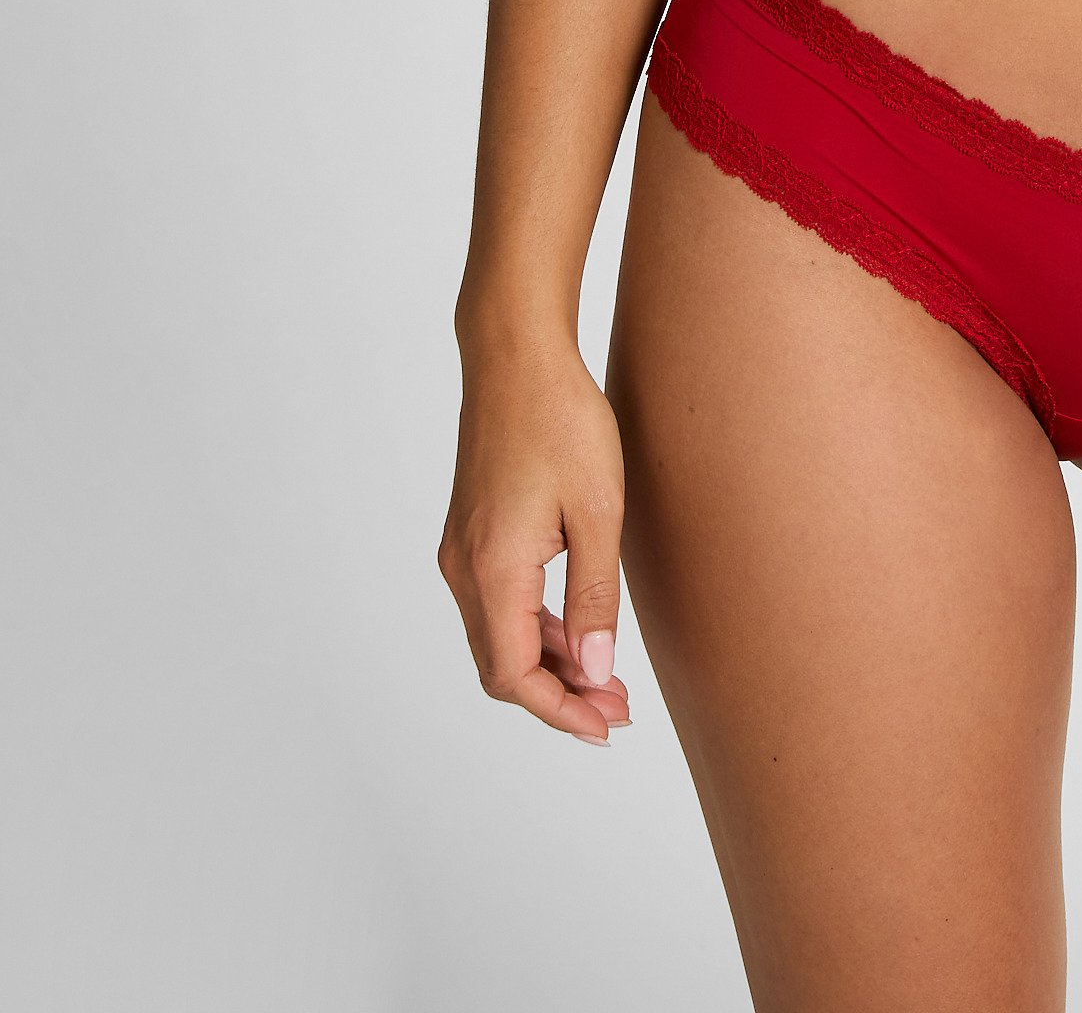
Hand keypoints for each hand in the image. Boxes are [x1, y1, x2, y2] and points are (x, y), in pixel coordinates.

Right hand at [439, 332, 632, 743]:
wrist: (516, 354)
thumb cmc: (562, 420)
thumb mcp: (597, 512)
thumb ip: (594, 596)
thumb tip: (595, 672)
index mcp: (493, 570)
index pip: (514, 676)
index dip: (560, 711)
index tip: (606, 727)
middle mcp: (465, 568)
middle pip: (502, 665)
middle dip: (559, 695)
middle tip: (618, 708)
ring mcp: (463, 550)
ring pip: (499, 635)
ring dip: (550, 662)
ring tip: (609, 677)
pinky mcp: (472, 531)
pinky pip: (498, 602)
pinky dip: (537, 626)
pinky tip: (580, 626)